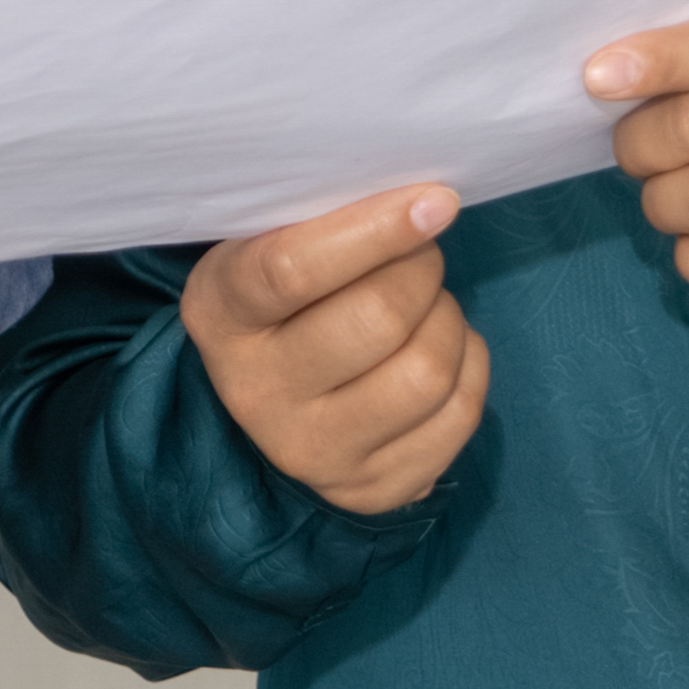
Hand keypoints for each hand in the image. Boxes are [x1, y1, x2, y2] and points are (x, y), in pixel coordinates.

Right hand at [181, 185, 484, 517]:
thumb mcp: (265, 249)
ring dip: (448, 318)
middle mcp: (256, 393)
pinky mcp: (373, 487)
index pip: (292, 269)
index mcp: (220, 315)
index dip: (374, 230)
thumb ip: (321, 223)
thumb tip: (424, 202)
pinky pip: (461, 414)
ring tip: (427, 303)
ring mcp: (314, 451)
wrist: (269, 401)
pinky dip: (469, 364)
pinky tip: (442, 348)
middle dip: (421, 269)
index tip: (436, 201)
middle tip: (419, 250)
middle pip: (378, 318)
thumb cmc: (282, 301)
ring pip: (427, 370)